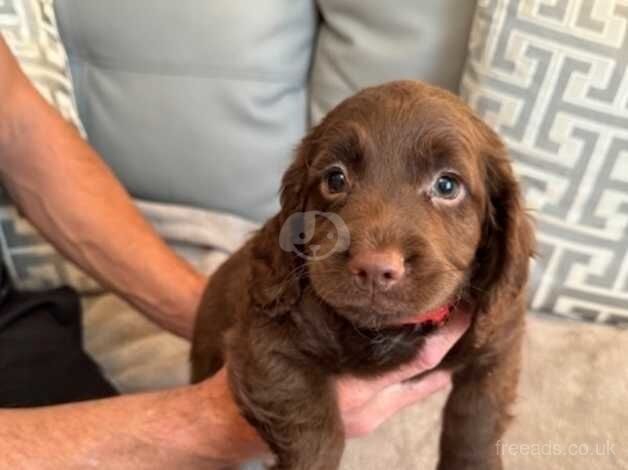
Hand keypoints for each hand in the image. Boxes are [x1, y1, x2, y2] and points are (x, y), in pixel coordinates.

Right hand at [198, 308, 470, 464]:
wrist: (248, 422)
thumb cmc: (269, 372)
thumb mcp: (296, 337)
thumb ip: (328, 317)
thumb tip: (358, 284)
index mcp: (354, 382)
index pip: (417, 354)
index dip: (443, 329)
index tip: (459, 302)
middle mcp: (368, 403)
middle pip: (426, 370)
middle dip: (450, 341)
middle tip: (468, 312)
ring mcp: (370, 416)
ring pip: (421, 387)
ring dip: (441, 361)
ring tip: (456, 330)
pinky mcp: (367, 423)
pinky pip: (407, 400)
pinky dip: (426, 380)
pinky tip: (437, 366)